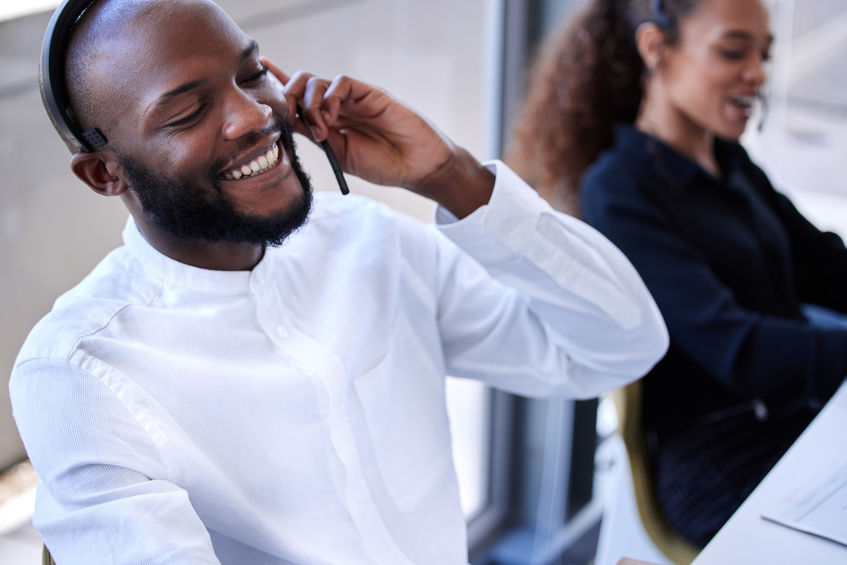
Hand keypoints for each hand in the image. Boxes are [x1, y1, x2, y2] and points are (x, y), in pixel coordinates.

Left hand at [262, 58, 493, 217]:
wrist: (417, 166)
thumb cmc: (385, 165)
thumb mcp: (341, 155)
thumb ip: (317, 138)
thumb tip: (287, 125)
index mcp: (328, 123)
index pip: (297, 102)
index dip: (277, 89)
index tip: (256, 81)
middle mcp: (337, 107)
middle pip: (301, 86)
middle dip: (287, 97)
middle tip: (290, 119)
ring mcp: (352, 99)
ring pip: (316, 82)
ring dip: (309, 104)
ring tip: (320, 130)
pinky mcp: (369, 93)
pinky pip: (341, 83)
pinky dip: (329, 98)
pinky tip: (331, 119)